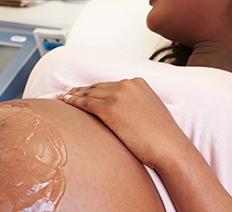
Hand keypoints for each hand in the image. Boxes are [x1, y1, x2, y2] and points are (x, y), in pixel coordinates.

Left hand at [60, 78, 189, 168]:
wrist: (169, 147)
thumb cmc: (162, 136)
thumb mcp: (150, 110)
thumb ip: (136, 104)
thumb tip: (123, 110)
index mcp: (138, 83)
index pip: (110, 84)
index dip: (95, 88)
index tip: (83, 89)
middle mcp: (127, 85)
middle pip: (97, 87)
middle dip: (81, 89)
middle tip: (67, 91)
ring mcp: (118, 96)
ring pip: (89, 93)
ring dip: (73, 94)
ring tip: (62, 96)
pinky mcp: (109, 109)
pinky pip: (86, 104)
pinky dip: (73, 102)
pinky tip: (64, 102)